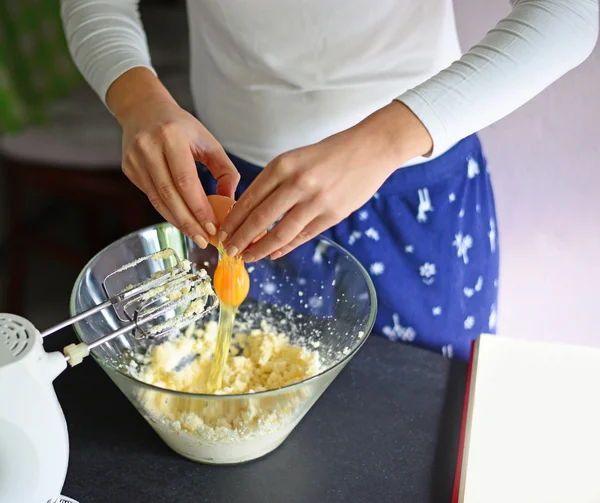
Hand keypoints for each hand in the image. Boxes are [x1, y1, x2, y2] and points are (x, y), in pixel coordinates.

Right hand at [108, 68, 239, 247]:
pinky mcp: (129, 169)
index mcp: (171, 136)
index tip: (213, 227)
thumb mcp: (208, 141)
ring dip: (178, 221)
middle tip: (205, 241)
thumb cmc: (182, 127)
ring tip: (196, 236)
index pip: (186, 180)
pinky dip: (167, 212)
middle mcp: (148, 147)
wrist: (143, 109)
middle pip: (169, 195)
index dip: (199, 208)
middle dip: (188, 222)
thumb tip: (230, 201)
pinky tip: (182, 221)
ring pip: (157, 200)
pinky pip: (151, 197)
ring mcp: (135, 159)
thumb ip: (225, 170)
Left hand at [219, 101, 432, 260]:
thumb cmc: (330, 153)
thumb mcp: (296, 159)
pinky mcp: (332, 215)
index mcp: (283, 165)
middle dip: (240, 239)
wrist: (370, 149)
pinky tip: (273, 253)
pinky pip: (302, 236)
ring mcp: (316, 200)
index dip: (233, 220)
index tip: (222, 233)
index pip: (249, 198)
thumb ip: (275, 182)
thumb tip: (251, 213)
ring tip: (248, 257)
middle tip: (229, 251)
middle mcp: (297, 182)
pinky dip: (285, 247)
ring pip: (280, 233)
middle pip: (260, 219)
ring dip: (260, 249)